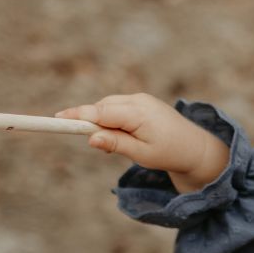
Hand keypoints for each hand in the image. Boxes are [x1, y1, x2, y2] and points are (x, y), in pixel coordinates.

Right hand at [56, 94, 229, 193]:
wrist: (195, 148)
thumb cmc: (170, 154)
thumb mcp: (142, 154)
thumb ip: (116, 144)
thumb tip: (91, 138)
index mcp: (139, 114)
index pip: (101, 112)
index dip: (78, 115)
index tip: (58, 118)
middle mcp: (139, 100)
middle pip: (102, 106)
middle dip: (90, 121)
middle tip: (88, 139)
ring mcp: (141, 98)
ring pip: (109, 105)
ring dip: (102, 120)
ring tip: (114, 142)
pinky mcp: (142, 100)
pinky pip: (118, 106)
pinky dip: (112, 117)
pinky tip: (120, 134)